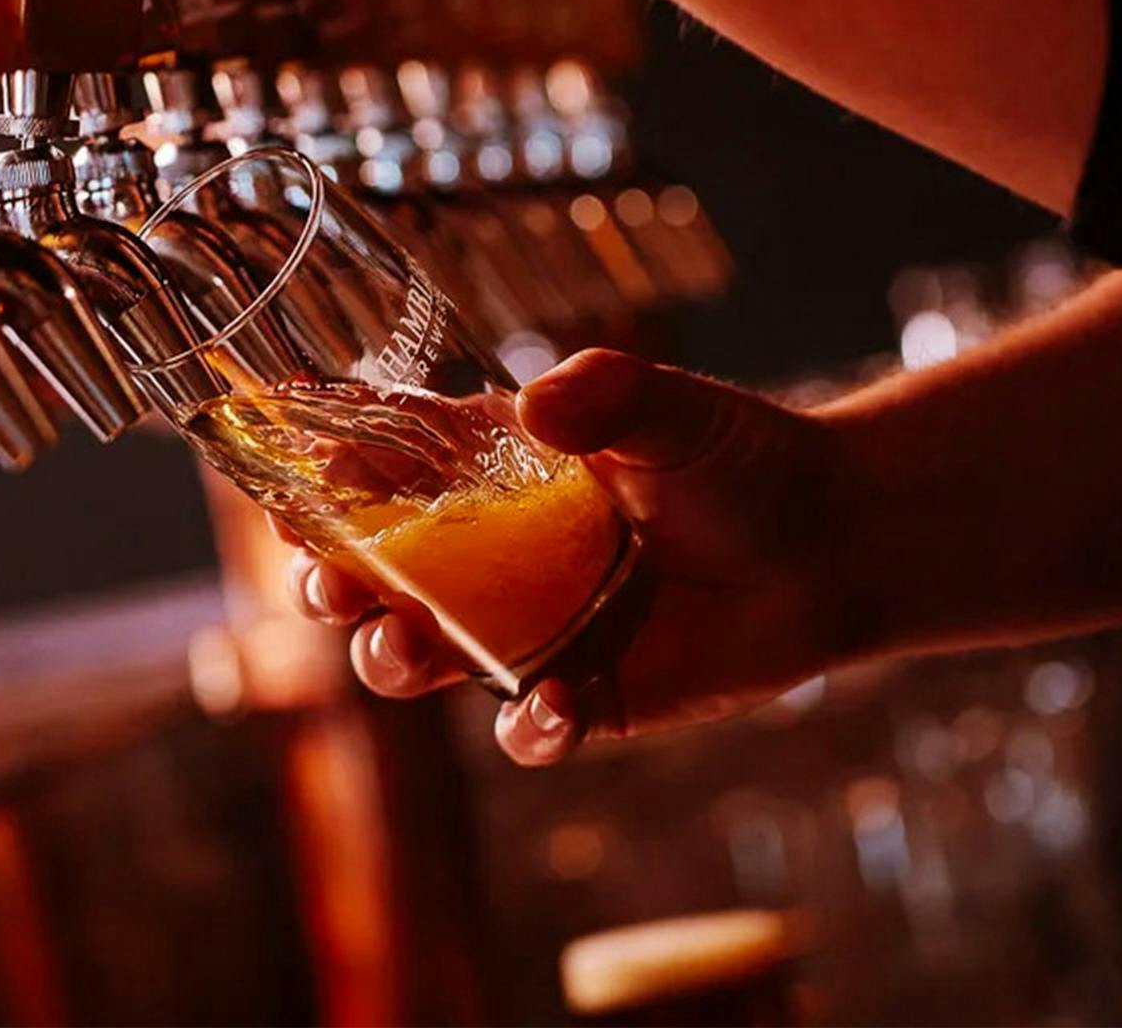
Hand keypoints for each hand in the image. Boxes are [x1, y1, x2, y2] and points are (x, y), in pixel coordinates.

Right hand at [281, 349, 871, 765]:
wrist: (834, 542)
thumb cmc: (741, 458)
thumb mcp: (671, 408)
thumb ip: (605, 395)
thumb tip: (537, 402)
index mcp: (494, 474)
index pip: (385, 473)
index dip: (327, 482)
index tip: (288, 486)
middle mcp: (495, 555)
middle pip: (377, 576)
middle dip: (330, 583)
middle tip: (323, 582)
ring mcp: (533, 630)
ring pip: (427, 657)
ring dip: (393, 657)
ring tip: (399, 643)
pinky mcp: (586, 695)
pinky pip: (530, 727)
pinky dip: (531, 725)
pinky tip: (555, 705)